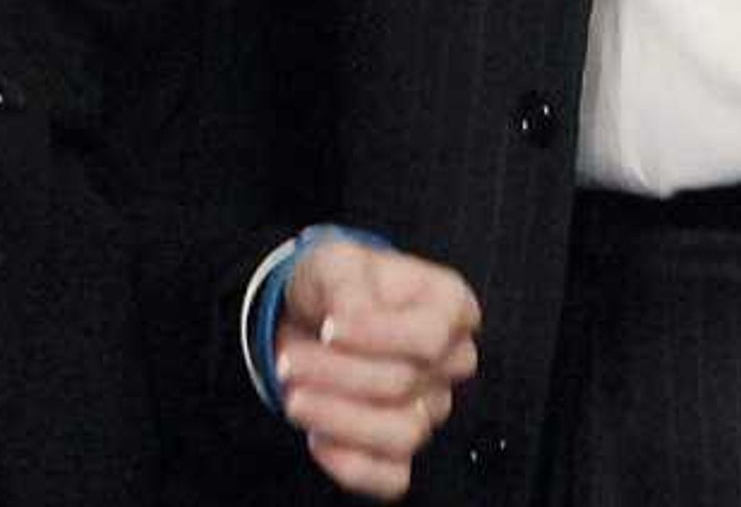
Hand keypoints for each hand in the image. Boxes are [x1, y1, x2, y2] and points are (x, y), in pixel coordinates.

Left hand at [275, 240, 481, 498]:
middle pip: (404, 384)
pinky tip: (317, 438)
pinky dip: (351, 465)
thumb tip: (347, 320)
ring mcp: (430, 409)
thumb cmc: (337, 286)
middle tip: (290, 360)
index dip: (376, 337)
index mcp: (450, 306)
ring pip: (403, 435)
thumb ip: (347, 286)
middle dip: (336, 374)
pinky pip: (391, 478)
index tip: (329, 326)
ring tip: (294, 397)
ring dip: (339, 419)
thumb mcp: (336, 262)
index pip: (430, 335)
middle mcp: (450, 361)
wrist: (313, 319)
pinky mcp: (402, 450)